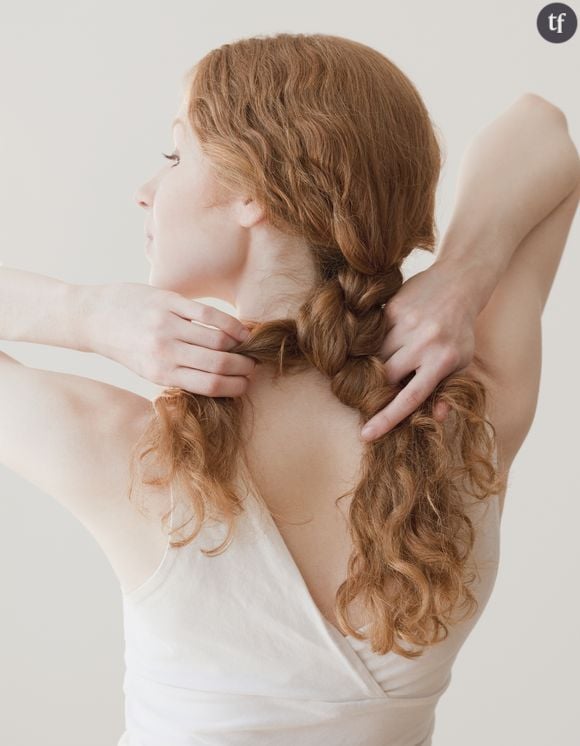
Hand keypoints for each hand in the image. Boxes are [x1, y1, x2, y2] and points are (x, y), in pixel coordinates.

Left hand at [90, 282, 254, 395]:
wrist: (92, 317)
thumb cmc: (124, 346)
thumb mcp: (147, 370)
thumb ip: (178, 375)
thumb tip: (218, 381)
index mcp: (160, 374)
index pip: (210, 385)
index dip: (236, 386)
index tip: (246, 383)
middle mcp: (165, 352)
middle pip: (219, 363)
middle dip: (243, 367)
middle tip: (252, 365)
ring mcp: (167, 325)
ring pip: (218, 339)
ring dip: (240, 344)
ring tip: (247, 346)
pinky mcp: (168, 302)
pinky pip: (208, 314)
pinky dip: (230, 322)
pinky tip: (239, 328)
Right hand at [360, 260, 480, 440]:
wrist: (459, 281)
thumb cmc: (461, 330)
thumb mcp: (463, 361)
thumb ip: (448, 390)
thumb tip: (436, 417)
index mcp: (443, 360)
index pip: (410, 398)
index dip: (387, 419)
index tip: (366, 435)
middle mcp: (423, 343)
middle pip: (386, 376)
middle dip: (378, 387)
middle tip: (377, 389)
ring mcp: (406, 324)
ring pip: (375, 355)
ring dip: (375, 364)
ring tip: (386, 361)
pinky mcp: (392, 309)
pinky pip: (373, 335)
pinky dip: (374, 343)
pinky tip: (386, 339)